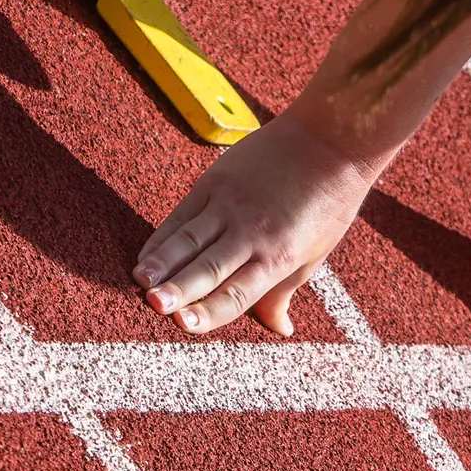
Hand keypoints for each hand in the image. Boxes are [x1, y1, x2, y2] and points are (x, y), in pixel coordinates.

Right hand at [133, 118, 380, 335]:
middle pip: (207, 266)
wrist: (331, 139)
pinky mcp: (216, 181)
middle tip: (152, 304)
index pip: (237, 292)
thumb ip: (284, 292)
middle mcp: (251, 232)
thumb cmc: (328, 204)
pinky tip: (145, 256)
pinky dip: (162, 237)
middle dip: (177, 288)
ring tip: (139, 280)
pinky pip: (183, 214)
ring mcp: (230, 203)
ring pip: (188, 239)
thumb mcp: (313, 254)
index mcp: (278, 256)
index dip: (208, 311)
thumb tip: (280, 331)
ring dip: (161, 261)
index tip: (183, 324)